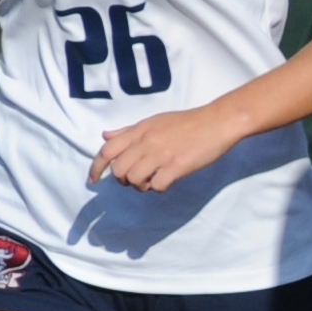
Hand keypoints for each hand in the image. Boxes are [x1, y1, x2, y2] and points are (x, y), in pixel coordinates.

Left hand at [89, 104, 246, 192]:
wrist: (218, 122)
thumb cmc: (188, 122)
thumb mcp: (154, 121)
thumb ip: (129, 131)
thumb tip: (106, 136)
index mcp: (140, 130)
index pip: (107, 151)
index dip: (96, 168)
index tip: (93, 181)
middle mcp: (147, 142)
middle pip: (119, 170)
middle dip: (124, 181)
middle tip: (137, 180)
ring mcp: (162, 154)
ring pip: (135, 179)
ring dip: (141, 186)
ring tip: (153, 181)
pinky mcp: (177, 166)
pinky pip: (157, 186)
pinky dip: (159, 188)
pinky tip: (167, 182)